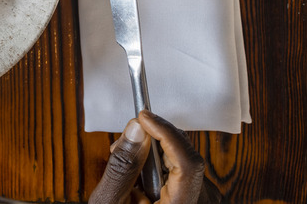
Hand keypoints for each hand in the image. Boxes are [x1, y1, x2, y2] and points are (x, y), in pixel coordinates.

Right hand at [89, 110, 222, 203]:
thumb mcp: (110, 203)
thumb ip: (123, 167)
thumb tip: (136, 130)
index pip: (188, 162)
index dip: (166, 133)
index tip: (143, 117)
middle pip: (186, 157)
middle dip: (154, 142)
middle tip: (123, 145)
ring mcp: (203, 203)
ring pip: (185, 163)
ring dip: (155, 156)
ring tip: (127, 174)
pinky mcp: (199, 200)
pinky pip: (185, 173)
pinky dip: (162, 168)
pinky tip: (140, 182)